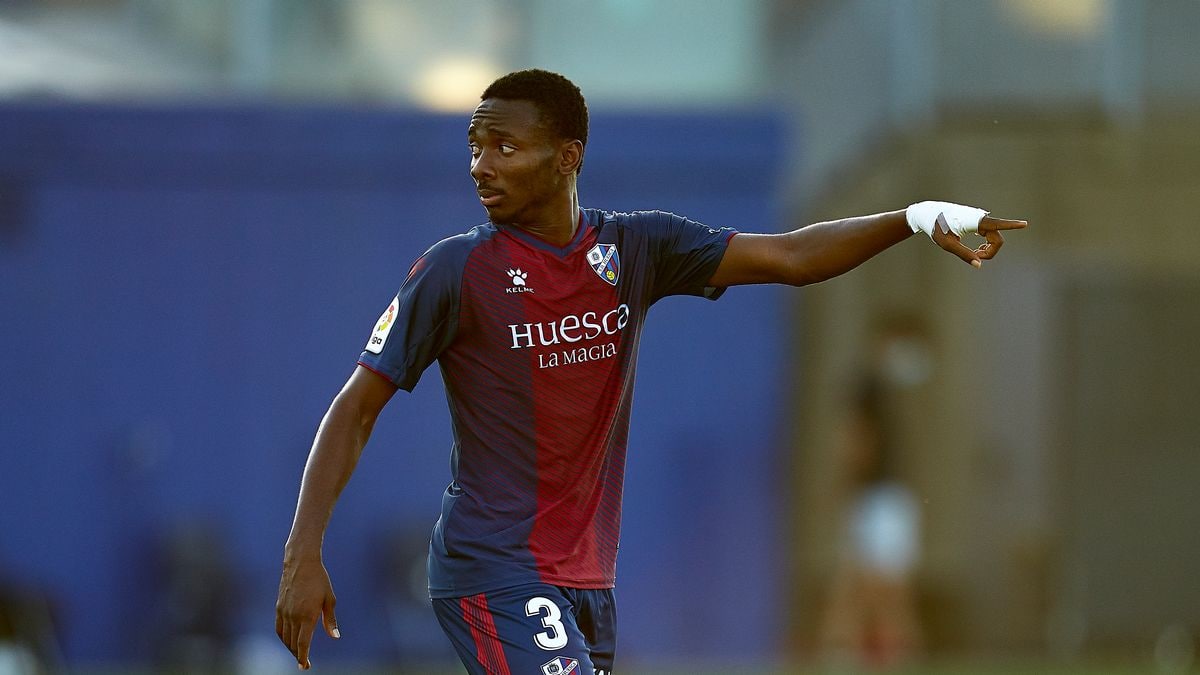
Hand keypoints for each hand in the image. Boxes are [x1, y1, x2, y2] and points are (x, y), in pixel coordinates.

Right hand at [276, 555, 339, 669]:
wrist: (300, 563)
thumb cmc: (319, 580)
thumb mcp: (329, 599)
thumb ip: (330, 620)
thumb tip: (335, 637)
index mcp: (307, 615)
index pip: (303, 643)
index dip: (303, 657)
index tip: (304, 666)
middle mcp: (293, 616)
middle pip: (293, 643)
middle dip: (298, 655)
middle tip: (305, 663)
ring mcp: (284, 612)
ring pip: (285, 638)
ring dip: (290, 648)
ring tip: (298, 653)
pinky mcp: (279, 607)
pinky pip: (279, 628)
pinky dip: (283, 638)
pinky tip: (289, 640)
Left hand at [930, 212, 1027, 267]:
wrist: (928, 215)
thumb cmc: (936, 228)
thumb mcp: (948, 244)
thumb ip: (964, 254)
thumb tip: (979, 265)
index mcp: (975, 221)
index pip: (997, 224)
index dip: (1012, 225)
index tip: (1024, 224)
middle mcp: (980, 218)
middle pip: (997, 240)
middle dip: (990, 252)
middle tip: (976, 257)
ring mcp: (979, 220)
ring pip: (994, 238)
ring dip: (987, 249)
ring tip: (975, 253)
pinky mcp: (977, 222)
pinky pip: (989, 235)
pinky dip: (985, 245)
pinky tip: (977, 250)